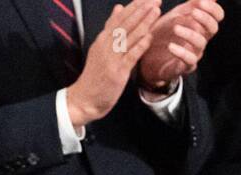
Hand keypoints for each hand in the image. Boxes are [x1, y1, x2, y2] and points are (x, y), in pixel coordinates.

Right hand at [68, 0, 162, 127]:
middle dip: (141, 11)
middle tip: (155, 0)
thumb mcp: (100, 47)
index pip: (120, 18)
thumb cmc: (95, 75)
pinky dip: (140, 45)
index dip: (134, 7)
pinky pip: (131, 56)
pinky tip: (150, 36)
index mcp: (102, 39)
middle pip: (125, 24)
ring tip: (156, 11)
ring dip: (143, 23)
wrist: (85, 99)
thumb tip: (119, 7)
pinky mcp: (117, 72)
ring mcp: (111, 59)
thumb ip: (110, 28)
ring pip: (129, 37)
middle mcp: (105, 46)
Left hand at [138, 0, 224, 90]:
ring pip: (201, 43)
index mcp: (201, 25)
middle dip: (205, 19)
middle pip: (213, 29)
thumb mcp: (176, 14)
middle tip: (193, 12)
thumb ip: (190, 4)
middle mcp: (201, 39)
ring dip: (190, 33)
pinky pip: (189, 60)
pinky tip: (170, 46)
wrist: (148, 56)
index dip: (212, 8)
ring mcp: (194, 53)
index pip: (217, 16)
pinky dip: (181, 52)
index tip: (201, 1)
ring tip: (175, 28)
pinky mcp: (184, 66)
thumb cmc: (163, 33)